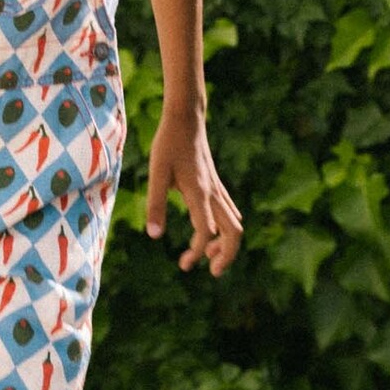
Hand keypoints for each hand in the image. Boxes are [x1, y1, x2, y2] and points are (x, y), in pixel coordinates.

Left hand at [145, 110, 242, 278]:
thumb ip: (155, 203)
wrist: (186, 118)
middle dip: (227, 255)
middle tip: (211, 271)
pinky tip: (214, 233)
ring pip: (235, 223)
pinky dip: (226, 229)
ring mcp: (217, 189)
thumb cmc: (168, 143)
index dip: (198, 251)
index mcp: (199, 192)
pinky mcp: (216, 185)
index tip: (184, 264)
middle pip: (235, 232)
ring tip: (207, 254)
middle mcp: (213, 193)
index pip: (207, 231)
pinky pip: (229, 212)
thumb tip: (154, 236)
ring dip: (226, 243)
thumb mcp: (156, 172)